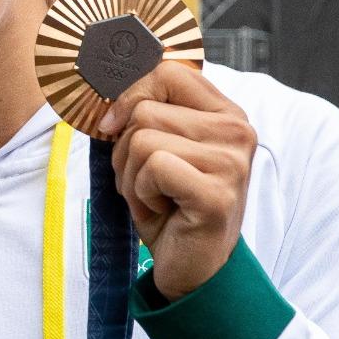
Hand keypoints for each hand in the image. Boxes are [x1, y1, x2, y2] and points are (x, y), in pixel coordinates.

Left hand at [99, 62, 256, 300]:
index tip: (113, 126)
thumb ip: (142, 111)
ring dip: (132, 176)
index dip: (128, 94)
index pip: (167, 70)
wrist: (191, 268)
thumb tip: (102, 82)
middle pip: (144, 110)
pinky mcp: (217, 193)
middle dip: (125, 151)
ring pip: (142, 139)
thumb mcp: (155, 148)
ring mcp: (231, 162)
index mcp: (224, 112)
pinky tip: (162, 211)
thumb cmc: (169, 204)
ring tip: (155, 198)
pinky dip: (141, 194)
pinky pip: (152, 167)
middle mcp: (236, 129)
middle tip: (145, 183)